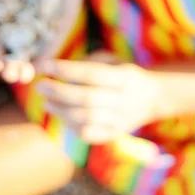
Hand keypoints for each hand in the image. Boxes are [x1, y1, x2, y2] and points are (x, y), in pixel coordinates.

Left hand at [36, 51, 159, 143]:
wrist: (153, 97)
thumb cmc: (125, 73)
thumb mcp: (113, 60)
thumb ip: (89, 62)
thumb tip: (58, 68)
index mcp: (124, 77)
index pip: (91, 73)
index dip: (66, 69)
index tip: (45, 65)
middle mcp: (124, 100)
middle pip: (86, 98)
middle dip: (59, 91)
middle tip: (40, 86)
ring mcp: (120, 120)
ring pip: (85, 119)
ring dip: (60, 111)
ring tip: (46, 102)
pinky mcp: (115, 134)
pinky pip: (88, 134)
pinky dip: (70, 125)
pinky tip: (60, 115)